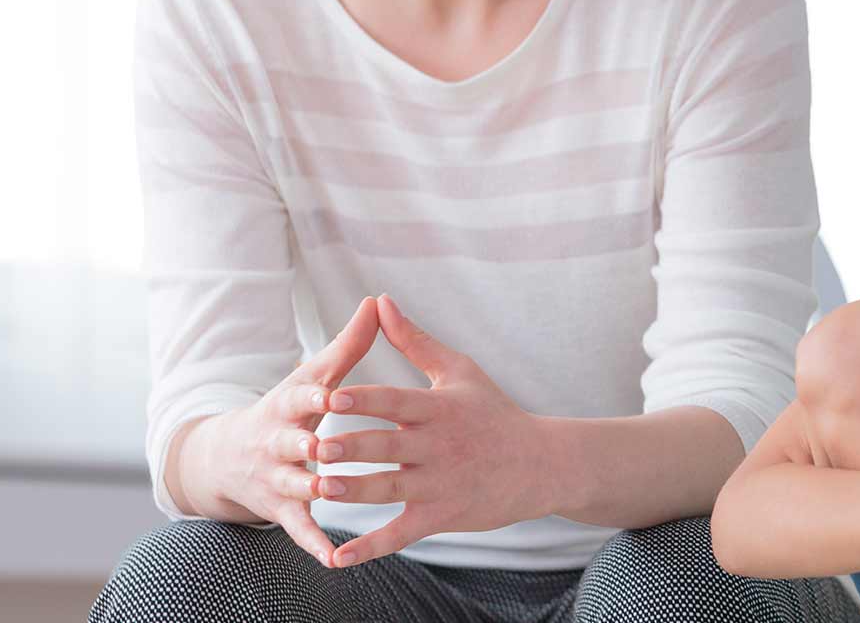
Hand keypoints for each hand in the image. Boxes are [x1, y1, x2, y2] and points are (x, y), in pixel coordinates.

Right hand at [179, 296, 379, 567]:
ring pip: (293, 484)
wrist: (227, 456)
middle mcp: (276, 442)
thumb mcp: (311, 376)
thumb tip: (378, 300)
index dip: (315, 396)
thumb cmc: (288, 409)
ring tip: (331, 492)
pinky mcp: (281, 510)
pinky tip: (334, 558)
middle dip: (305, 444)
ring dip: (310, 488)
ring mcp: (276, 478)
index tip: (333, 393)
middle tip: (325, 446)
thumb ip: (348, 345)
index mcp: (287, 406)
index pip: (300, 398)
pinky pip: (298, 529)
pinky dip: (314, 543)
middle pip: (290, 442)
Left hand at [317, 294, 556, 567]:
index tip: (333, 396)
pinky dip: (370, 547)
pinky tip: (338, 558)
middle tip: (318, 446)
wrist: (542, 464)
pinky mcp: (441, 516)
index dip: (365, 400)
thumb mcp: (460, 371)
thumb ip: (414, 340)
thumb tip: (380, 302)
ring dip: (355, 491)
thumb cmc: (495, 413)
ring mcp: (440, 484)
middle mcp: (438, 446)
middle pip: (389, 446)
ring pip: (390, 488)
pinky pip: (401, 534)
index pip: (396, 402)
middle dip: (353, 447)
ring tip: (321, 489)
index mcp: (439, 409)